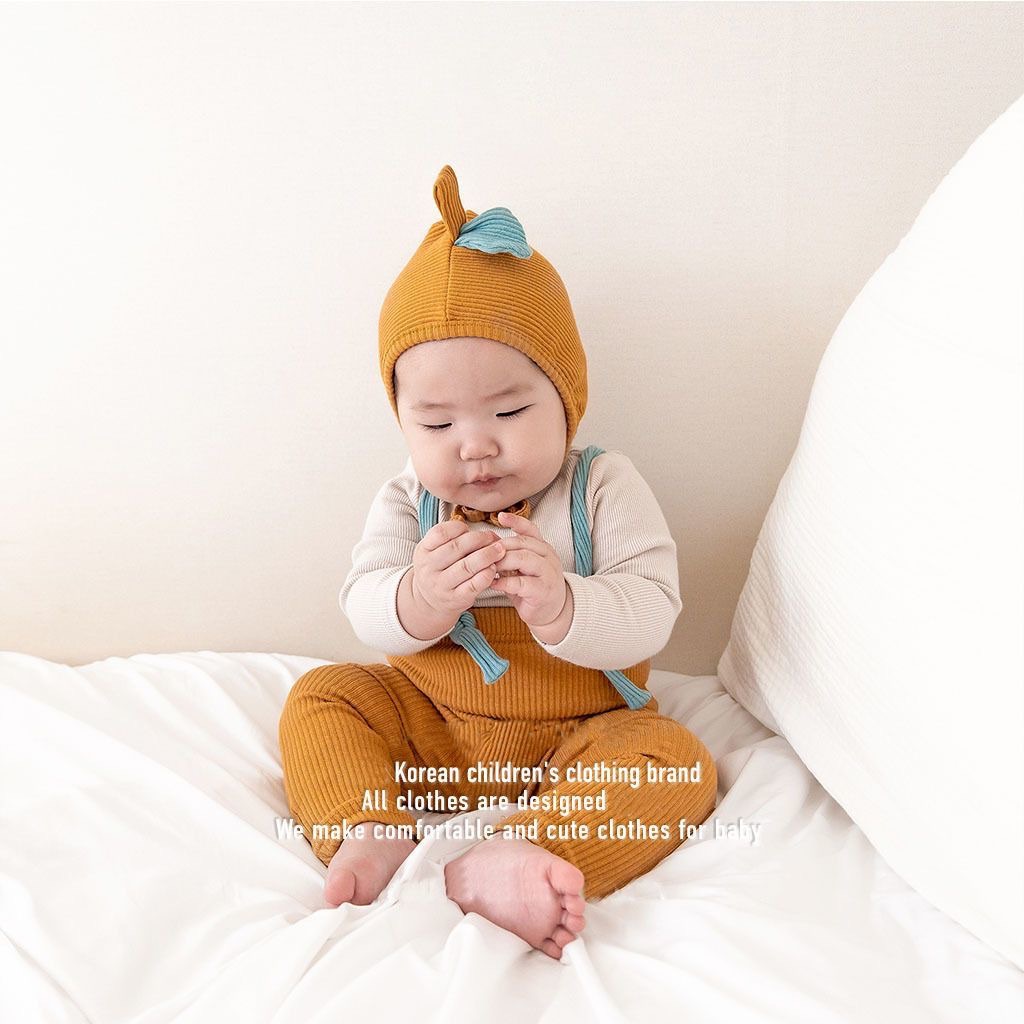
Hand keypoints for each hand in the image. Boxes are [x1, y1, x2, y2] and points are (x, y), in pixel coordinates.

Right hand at [411, 520, 506, 617]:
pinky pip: (473, 585)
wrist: (429, 601)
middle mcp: (428, 568)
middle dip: (479, 539)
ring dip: (487, 556)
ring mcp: (441, 585)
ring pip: (466, 567)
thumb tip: (488, 534)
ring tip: (500, 551)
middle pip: (456, 548)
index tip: (469, 528)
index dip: (458, 527)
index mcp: (423, 551)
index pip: (440, 533)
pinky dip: (486, 575)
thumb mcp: (436, 551)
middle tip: (493, 537)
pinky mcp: (455, 599)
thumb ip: (455, 540)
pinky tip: (493, 569)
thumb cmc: (439, 569)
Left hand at [488, 511, 569, 630]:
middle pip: (523, 543)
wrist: (552, 611)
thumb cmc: (533, 587)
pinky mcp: (543, 591)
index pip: (531, 529)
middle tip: (483, 552)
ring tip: (488, 567)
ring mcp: (548, 574)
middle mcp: (548, 557)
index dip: (516, 521)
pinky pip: (521, 583)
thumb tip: (489, 542)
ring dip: (502, 562)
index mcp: (543, 548)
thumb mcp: (524, 567)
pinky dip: (504, 582)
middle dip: (500, 547)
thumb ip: (512, 554)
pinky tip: (493, 584)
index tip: (500, 517)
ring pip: (523, 559)